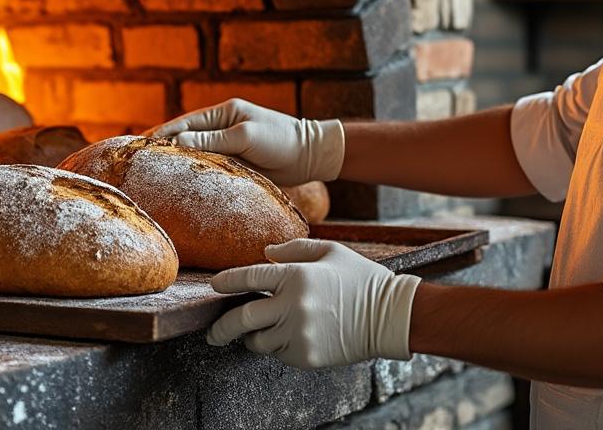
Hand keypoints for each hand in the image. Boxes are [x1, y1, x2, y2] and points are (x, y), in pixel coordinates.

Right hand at [145, 99, 344, 185]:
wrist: (312, 156)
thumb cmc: (281, 140)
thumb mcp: (245, 137)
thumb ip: (212, 140)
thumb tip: (175, 142)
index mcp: (224, 112)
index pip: (184, 123)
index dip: (160, 135)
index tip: (138, 147)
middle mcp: (223, 127)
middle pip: (186, 140)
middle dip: (165, 151)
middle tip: (138, 167)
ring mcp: (229, 146)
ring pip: (197, 156)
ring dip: (180, 166)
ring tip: (153, 179)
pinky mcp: (237, 163)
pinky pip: (211, 169)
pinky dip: (197, 176)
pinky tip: (182, 187)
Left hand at [206, 239, 420, 368]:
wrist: (389, 316)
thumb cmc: (361, 279)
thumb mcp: (332, 251)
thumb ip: (296, 248)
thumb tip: (267, 252)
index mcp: (297, 275)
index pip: (248, 277)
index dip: (226, 281)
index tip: (214, 285)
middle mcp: (293, 305)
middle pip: (240, 319)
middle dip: (220, 328)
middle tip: (213, 333)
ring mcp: (299, 333)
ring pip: (257, 341)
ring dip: (254, 337)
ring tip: (262, 333)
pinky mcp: (306, 355)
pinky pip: (278, 353)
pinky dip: (278, 346)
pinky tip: (293, 336)